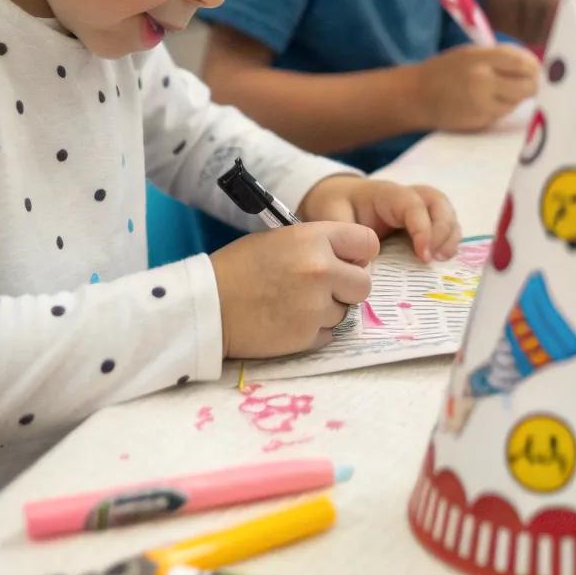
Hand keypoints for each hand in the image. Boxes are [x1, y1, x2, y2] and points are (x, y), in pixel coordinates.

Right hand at [210, 221, 378, 357]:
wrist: (207, 305)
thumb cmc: (240, 267)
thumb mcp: (281, 238)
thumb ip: (319, 245)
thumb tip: (352, 261)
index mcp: (314, 238)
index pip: (368, 243)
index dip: (359, 254)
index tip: (347, 261)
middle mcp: (321, 270)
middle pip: (364, 284)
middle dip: (347, 287)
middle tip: (321, 287)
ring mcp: (316, 306)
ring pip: (345, 311)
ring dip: (326, 310)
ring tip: (292, 303)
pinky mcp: (307, 336)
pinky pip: (328, 333)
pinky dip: (312, 330)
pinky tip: (287, 320)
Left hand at [300, 175, 460, 263]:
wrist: (338, 198)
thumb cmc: (337, 205)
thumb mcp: (332, 216)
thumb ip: (345, 235)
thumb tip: (363, 263)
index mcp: (386, 194)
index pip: (412, 205)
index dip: (423, 229)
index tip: (423, 256)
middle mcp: (407, 197)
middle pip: (437, 202)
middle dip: (443, 229)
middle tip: (436, 258)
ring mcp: (417, 208)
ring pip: (445, 211)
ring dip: (450, 235)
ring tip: (443, 260)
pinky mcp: (421, 222)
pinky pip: (443, 225)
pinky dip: (448, 240)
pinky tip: (443, 260)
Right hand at [413, 44, 539, 133]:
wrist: (415, 96)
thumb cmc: (443, 71)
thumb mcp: (469, 54)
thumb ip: (498, 57)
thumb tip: (530, 64)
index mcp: (480, 58)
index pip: (521, 61)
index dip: (533, 66)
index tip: (534, 68)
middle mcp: (483, 81)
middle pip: (526, 86)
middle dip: (532, 85)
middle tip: (530, 83)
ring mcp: (482, 104)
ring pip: (516, 102)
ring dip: (515, 97)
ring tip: (500, 91)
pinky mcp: (480, 121)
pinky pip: (502, 114)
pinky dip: (501, 108)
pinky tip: (487, 102)